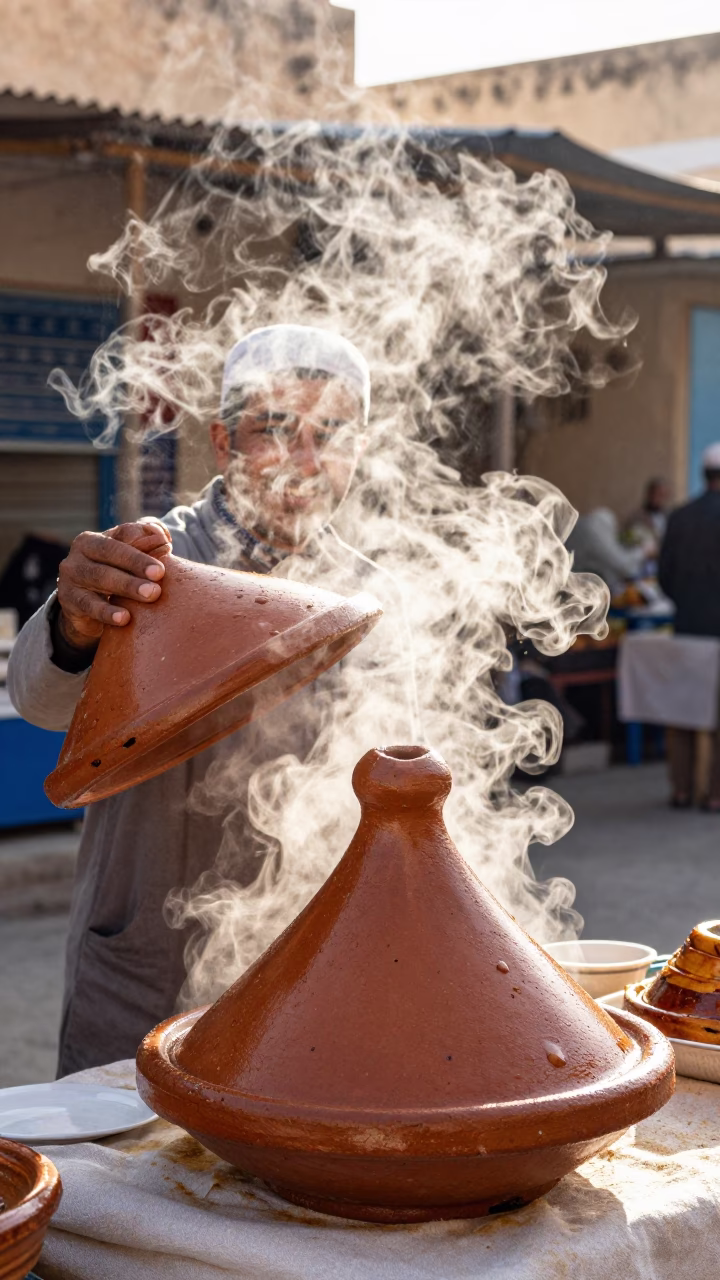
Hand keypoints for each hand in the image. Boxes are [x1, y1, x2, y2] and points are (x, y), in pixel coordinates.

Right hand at [57, 521, 171, 649]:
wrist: (86, 612)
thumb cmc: (114, 579)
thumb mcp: (127, 561)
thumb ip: (146, 542)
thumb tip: (162, 535)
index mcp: (94, 539)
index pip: (120, 535)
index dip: (143, 541)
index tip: (166, 551)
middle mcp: (78, 554)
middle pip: (110, 552)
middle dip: (136, 563)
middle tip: (160, 574)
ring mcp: (70, 577)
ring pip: (100, 577)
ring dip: (127, 585)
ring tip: (150, 594)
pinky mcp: (68, 601)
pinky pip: (89, 605)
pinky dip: (107, 612)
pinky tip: (124, 618)